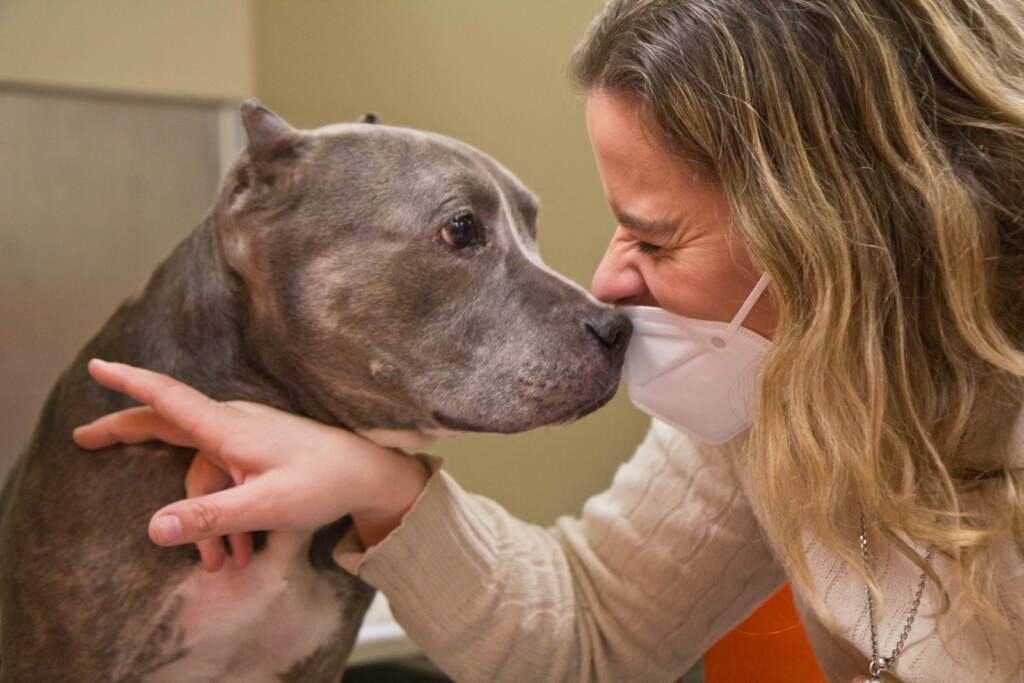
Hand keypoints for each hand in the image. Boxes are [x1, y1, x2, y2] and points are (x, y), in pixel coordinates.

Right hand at [73, 359, 430, 569]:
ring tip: (227, 563)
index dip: (130, 383)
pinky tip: (242, 549)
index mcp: (230, 428)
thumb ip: (209, 517)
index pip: (170, 399)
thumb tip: (152, 528)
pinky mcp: (257, 450)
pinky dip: (225, 514)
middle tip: (83, 439)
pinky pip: (224, 479)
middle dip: (127, 434)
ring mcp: (246, 435)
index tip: (96, 366)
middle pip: (168, 423)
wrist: (368, 474)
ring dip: (207, 521)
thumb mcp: (265, 507)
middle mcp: (234, 424)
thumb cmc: (323, 484)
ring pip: (202, 473)